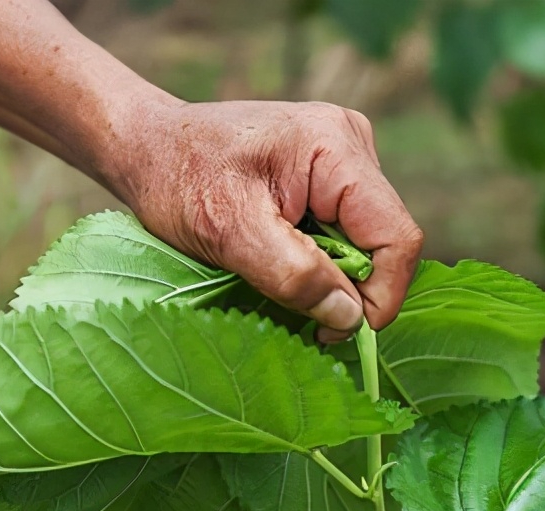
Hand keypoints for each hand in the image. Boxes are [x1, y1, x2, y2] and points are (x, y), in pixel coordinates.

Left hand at [117, 100, 423, 342]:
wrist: (148, 145)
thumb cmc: (178, 179)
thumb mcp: (229, 232)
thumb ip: (294, 274)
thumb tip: (350, 317)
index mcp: (335, 146)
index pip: (396, 236)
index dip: (381, 295)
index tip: (337, 333)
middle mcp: (351, 143)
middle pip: (385, 240)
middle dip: (352, 287)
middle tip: (305, 318)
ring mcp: (344, 156)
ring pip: (367, 240)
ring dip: (334, 274)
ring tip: (281, 280)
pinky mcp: (331, 172)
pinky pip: (347, 231)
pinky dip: (323, 259)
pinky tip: (283, 260)